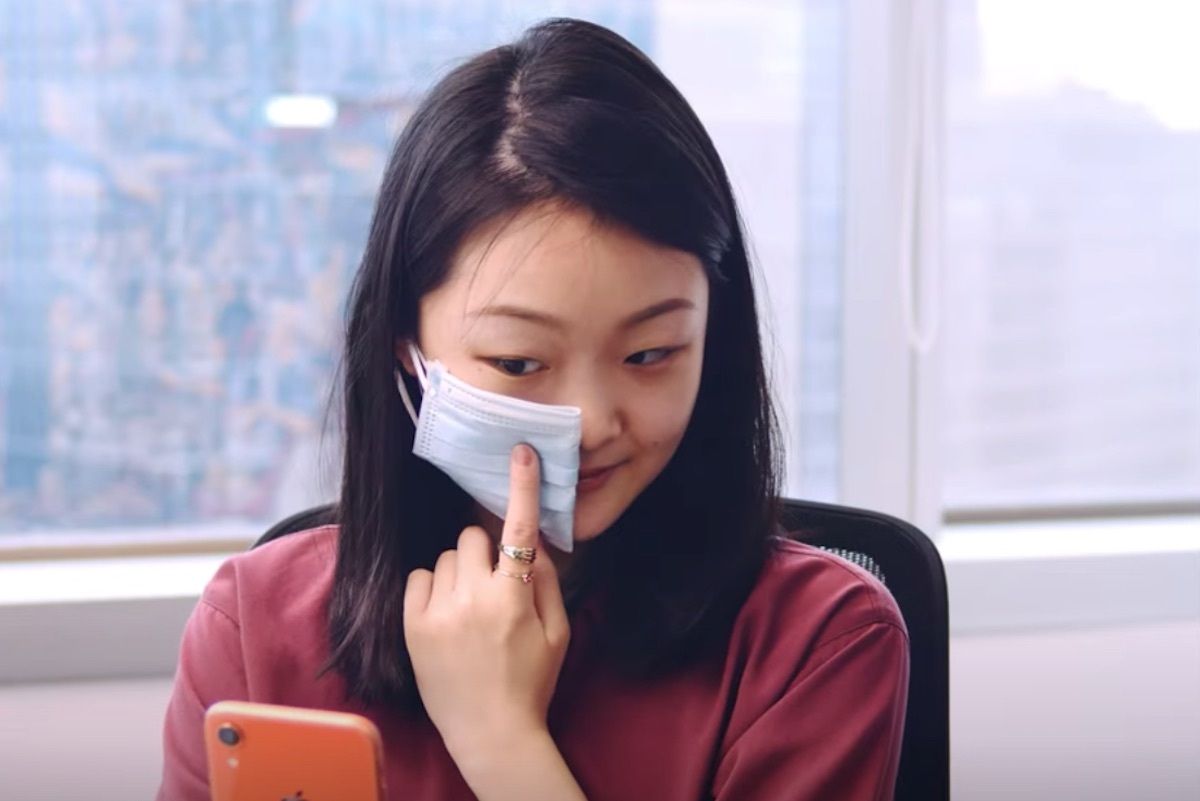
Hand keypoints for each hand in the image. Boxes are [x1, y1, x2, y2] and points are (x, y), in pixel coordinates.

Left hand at [403, 443, 570, 759]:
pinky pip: (420, 577)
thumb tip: (535, 541)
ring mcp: (439, 611)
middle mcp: (474, 597)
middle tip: (493, 583)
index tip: (521, 453)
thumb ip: (548, 581)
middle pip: (473, 537)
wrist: (489, 732)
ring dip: (460, 571)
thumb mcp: (558, 633)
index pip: (520, 529)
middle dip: (485, 552)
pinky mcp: (412, 625)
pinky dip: (433, 588)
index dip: (522, 486)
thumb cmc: (531, 682)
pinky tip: (446, 615)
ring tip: (468, 608)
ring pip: (447, 557)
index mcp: (516, 597)